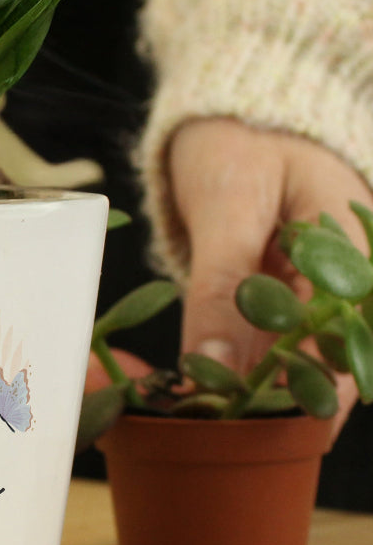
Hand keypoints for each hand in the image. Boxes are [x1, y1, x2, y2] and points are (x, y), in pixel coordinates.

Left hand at [167, 117, 372, 432]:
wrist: (234, 111)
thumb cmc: (242, 140)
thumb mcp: (231, 205)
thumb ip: (224, 285)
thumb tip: (217, 363)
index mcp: (357, 258)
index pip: (346, 353)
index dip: (302, 402)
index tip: (248, 432)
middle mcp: (345, 285)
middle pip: (317, 367)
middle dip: (264, 405)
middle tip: (203, 432)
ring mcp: (313, 294)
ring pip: (284, 361)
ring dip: (241, 390)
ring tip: (189, 417)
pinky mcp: (280, 298)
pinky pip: (258, 343)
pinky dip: (227, 365)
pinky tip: (193, 387)